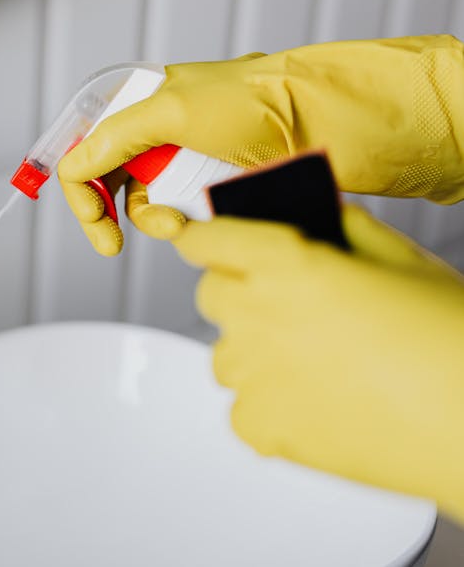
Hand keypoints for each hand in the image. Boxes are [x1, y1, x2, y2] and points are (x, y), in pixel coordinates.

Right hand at [59, 36, 463, 253]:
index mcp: (143, 103)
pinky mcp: (211, 187)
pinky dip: (181, 224)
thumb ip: (114, 137)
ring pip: (144, 205)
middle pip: (108, 181)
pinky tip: (195, 223)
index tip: (91, 217)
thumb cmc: (260, 104)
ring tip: (176, 224)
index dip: (80, 184)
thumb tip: (74, 164)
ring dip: (152, 221)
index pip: (86, 146)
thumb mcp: (173, 110)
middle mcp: (159, 132)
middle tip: (109, 241)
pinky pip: (179, 215)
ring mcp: (186, 162)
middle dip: (109, 212)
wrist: (328, 124)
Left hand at [173, 204, 463, 523]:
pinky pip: (243, 407)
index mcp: (285, 264)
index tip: (203, 240)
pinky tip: (320, 402)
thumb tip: (312, 213)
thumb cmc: (451, 339)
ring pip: (226, 354)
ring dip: (256, 351)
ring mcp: (252, 377)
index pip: (208, 239)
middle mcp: (256, 317)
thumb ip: (340, 229)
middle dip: (238, 290)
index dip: (205, 237)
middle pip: (211, 294)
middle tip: (285, 302)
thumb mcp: (400, 260)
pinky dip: (270, 404)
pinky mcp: (260, 428)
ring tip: (320, 362)